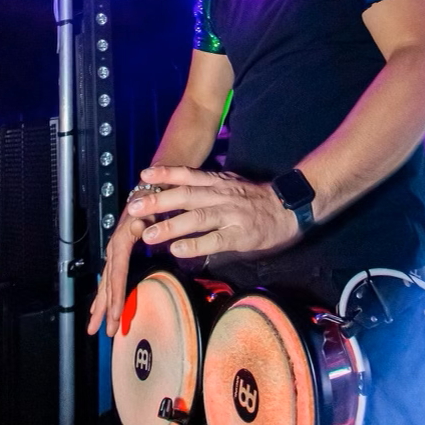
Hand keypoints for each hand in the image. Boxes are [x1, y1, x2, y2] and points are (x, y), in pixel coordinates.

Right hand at [87, 193, 158, 336]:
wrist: (148, 189)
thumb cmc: (152, 199)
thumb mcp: (149, 206)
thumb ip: (144, 219)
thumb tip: (137, 228)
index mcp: (121, 242)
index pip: (118, 274)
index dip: (116, 296)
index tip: (115, 315)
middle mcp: (114, 249)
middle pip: (108, 284)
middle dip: (105, 310)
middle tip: (102, 332)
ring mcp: (115, 252)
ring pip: (106, 284)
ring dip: (101, 306)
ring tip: (96, 327)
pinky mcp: (119, 254)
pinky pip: (109, 279)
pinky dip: (105, 295)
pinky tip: (99, 308)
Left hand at [126, 166, 299, 259]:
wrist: (291, 208)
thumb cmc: (256, 200)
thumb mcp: (231, 186)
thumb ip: (207, 189)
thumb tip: (178, 192)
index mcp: (219, 183)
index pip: (189, 174)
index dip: (166, 173)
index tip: (144, 174)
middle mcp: (222, 195)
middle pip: (186, 195)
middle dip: (158, 201)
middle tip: (133, 208)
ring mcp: (231, 215)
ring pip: (197, 217)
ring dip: (170, 226)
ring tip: (148, 234)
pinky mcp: (240, 235)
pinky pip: (215, 240)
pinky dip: (195, 245)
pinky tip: (178, 250)